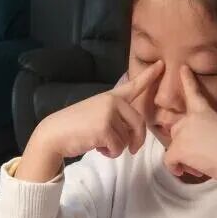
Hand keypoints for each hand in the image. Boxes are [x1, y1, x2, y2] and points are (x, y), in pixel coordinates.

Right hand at [17, 61, 163, 181]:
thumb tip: (134, 136)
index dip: (149, 76)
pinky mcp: (105, 127)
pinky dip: (111, 153)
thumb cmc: (77, 128)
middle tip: (133, 150)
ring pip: (129, 138)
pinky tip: (98, 148)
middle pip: (139, 123)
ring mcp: (109, 113)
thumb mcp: (98, 114)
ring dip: (119, 148)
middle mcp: (113, 101)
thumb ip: (116, 117)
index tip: (161, 64)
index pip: (133, 85)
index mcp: (111, 96)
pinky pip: (119, 147)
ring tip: (102, 143)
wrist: (55, 134)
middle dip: (137, 140)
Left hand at [164, 66, 216, 188]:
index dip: (188, 80)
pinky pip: (168, 160)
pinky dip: (174, 168)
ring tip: (199, 166)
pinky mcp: (178, 147)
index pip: (194, 92)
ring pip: (172, 147)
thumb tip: (195, 149)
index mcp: (205, 111)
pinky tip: (185, 171)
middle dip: (183, 145)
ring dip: (182, 159)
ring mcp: (183, 132)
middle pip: (176, 130)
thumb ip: (206, 132)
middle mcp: (191, 118)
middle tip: (199, 159)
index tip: (183, 68)